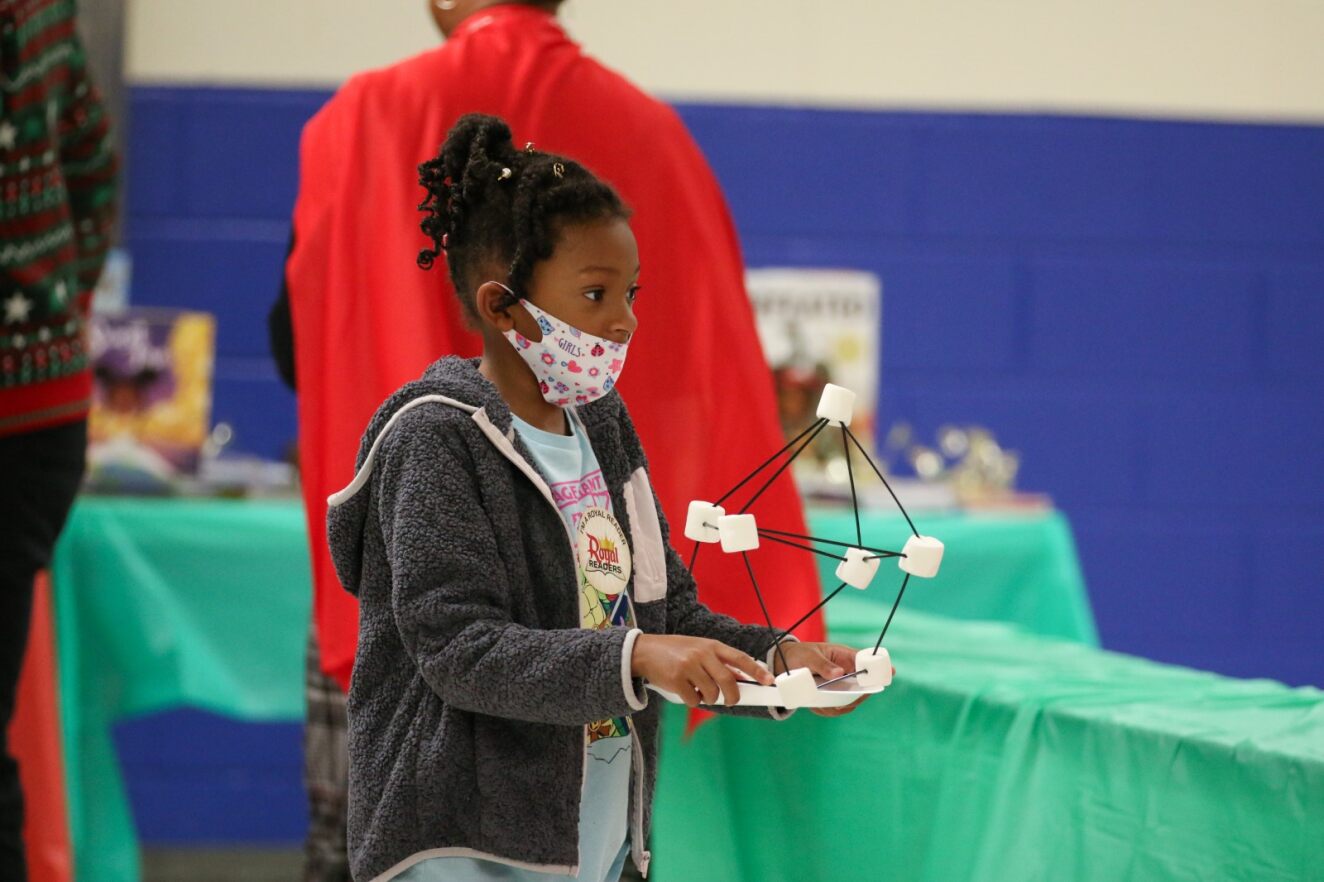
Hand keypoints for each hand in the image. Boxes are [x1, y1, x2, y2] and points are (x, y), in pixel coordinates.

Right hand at [631, 634, 774, 706]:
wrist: (644, 651)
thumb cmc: (675, 652)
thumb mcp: (698, 649)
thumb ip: (716, 662)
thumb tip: (738, 680)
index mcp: (711, 645)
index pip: (739, 658)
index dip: (756, 670)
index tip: (768, 680)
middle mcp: (702, 654)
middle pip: (728, 681)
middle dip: (733, 696)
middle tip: (730, 701)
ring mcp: (689, 666)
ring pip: (711, 693)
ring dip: (708, 698)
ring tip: (699, 691)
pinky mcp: (676, 679)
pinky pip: (694, 700)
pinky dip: (693, 701)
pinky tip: (684, 691)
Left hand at [773, 642, 889, 716]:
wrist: (784, 664)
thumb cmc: (801, 654)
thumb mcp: (809, 656)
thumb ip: (822, 664)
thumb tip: (839, 673)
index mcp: (845, 657)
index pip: (866, 662)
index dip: (880, 668)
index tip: (891, 672)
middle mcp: (846, 674)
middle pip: (863, 687)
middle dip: (860, 695)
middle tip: (844, 700)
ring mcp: (840, 687)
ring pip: (851, 701)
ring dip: (842, 705)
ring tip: (823, 703)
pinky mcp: (830, 698)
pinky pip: (836, 709)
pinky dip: (829, 711)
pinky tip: (817, 706)